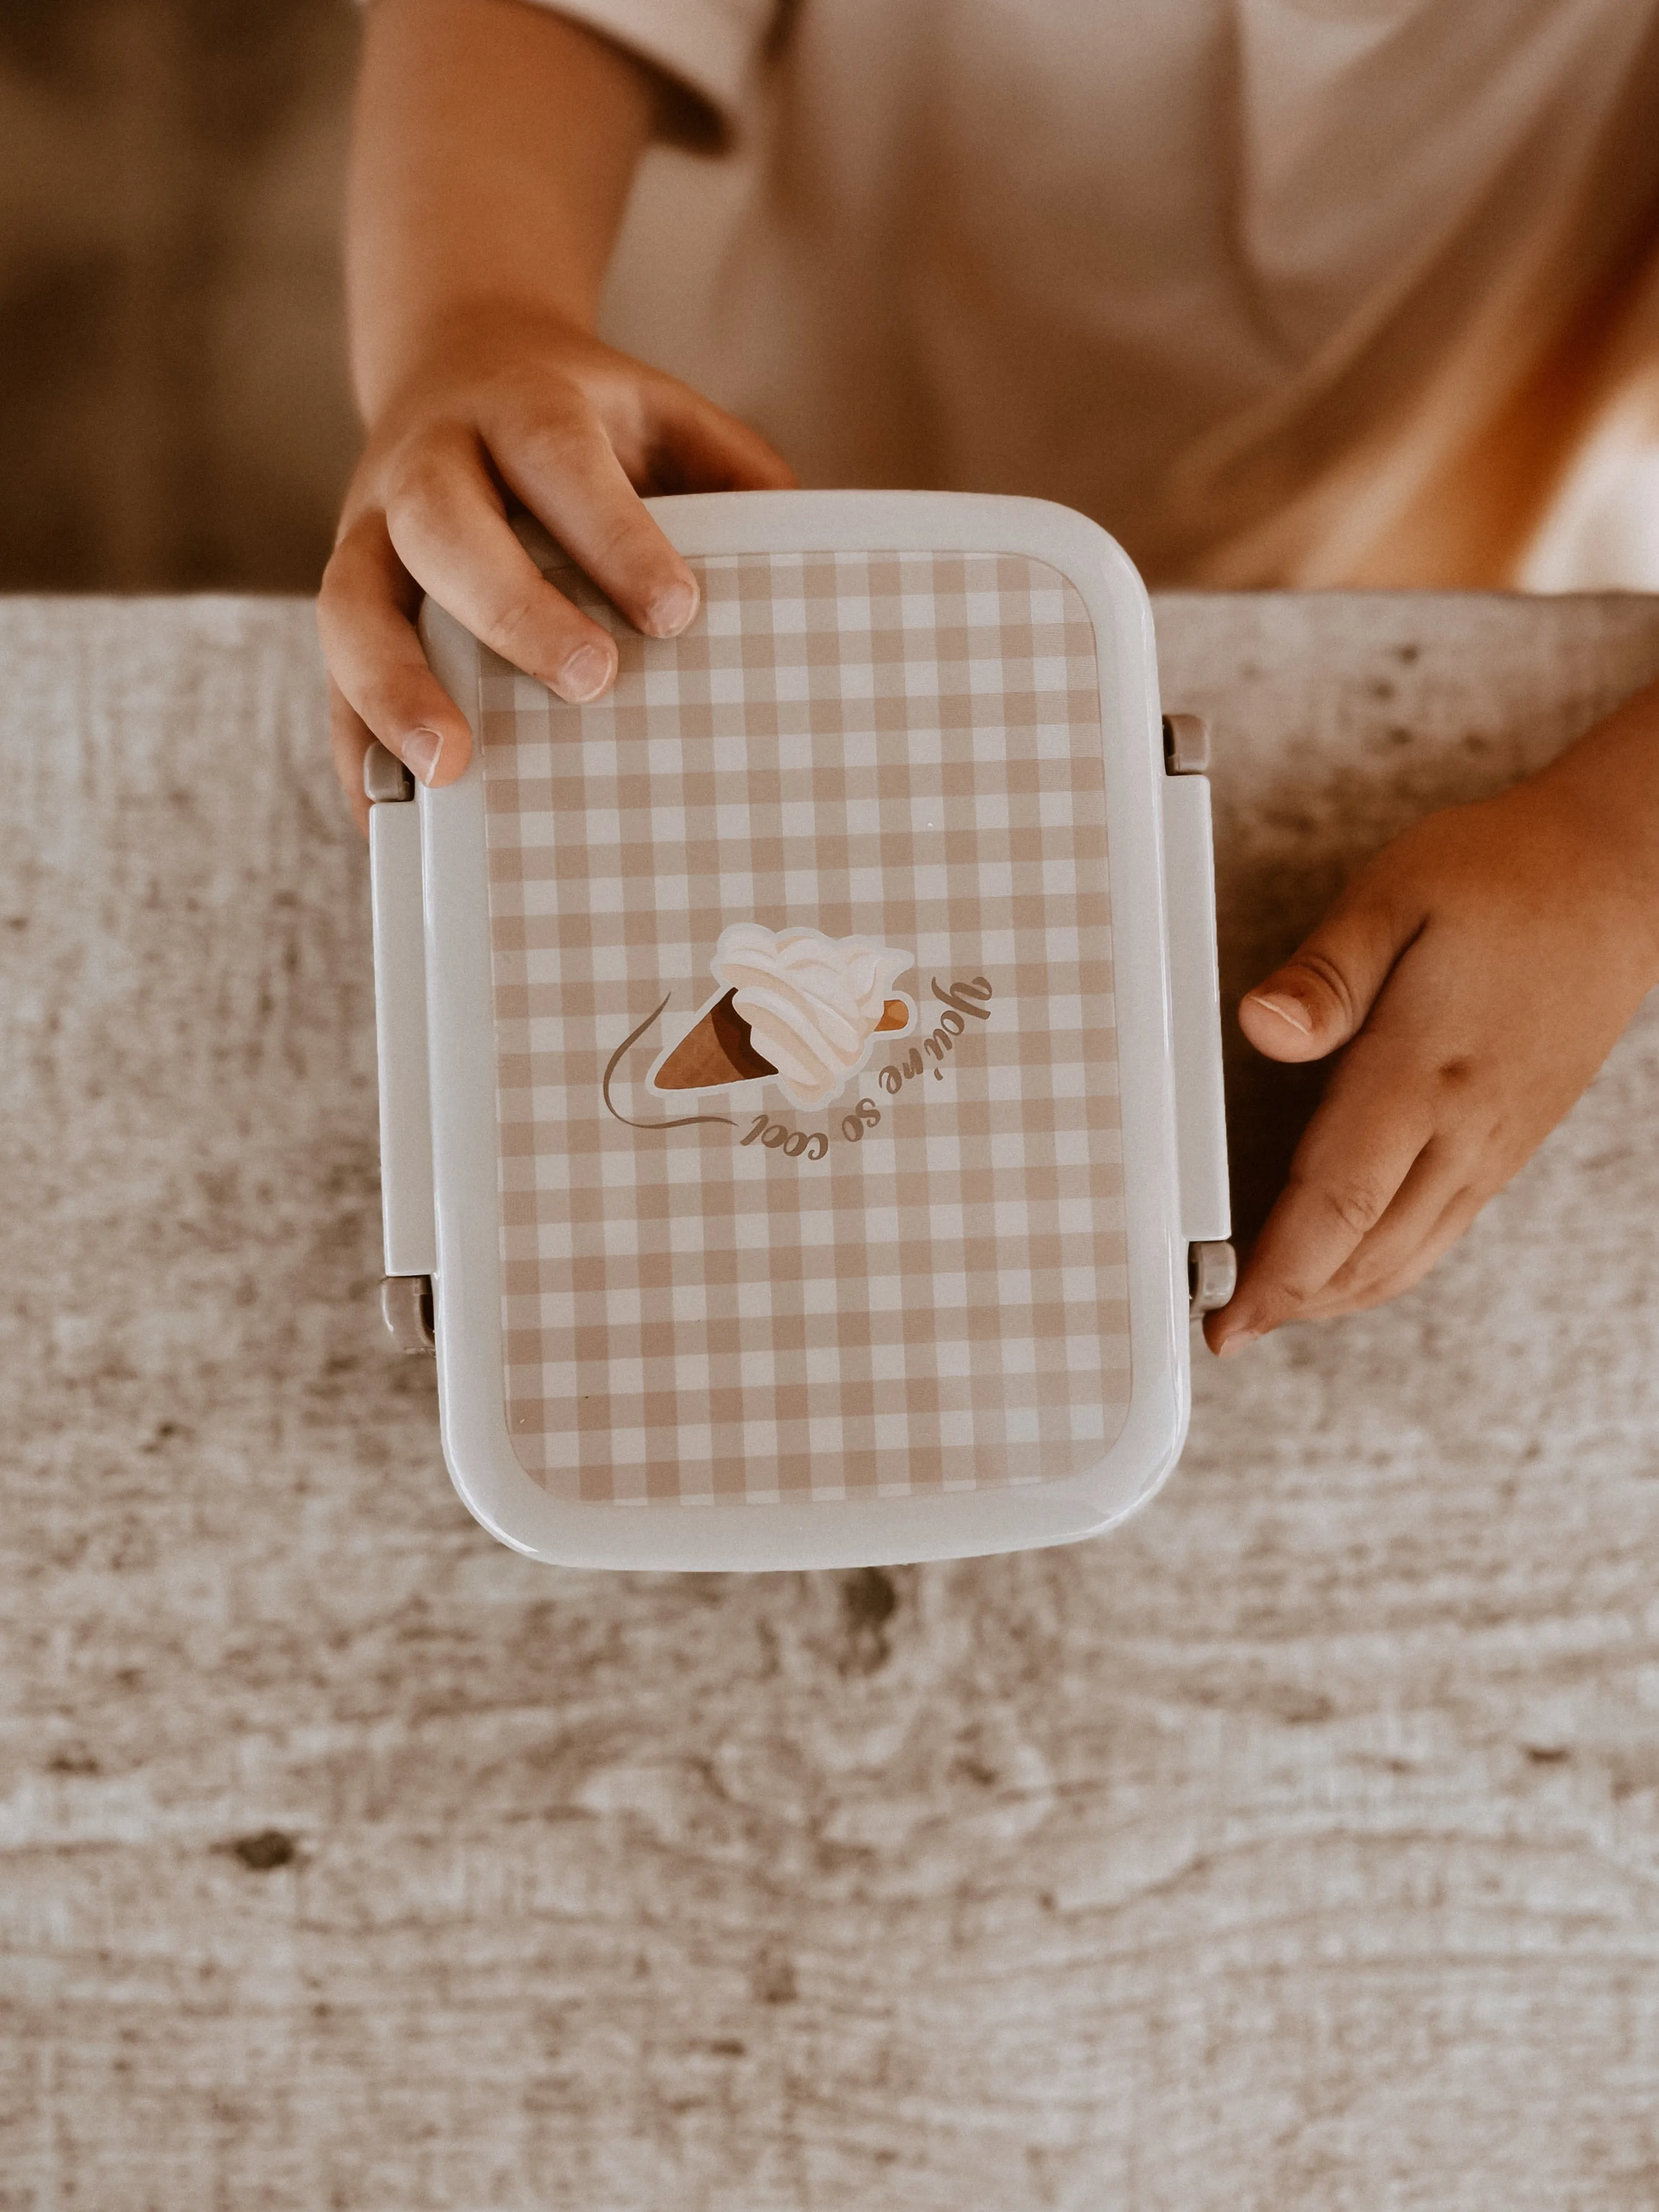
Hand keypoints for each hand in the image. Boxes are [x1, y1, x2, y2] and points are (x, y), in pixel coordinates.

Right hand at [317, 302, 793, 830]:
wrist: (454, 359)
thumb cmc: (579, 420)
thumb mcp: (660, 415)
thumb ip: (732, 471)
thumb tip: (810, 557)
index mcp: (516, 410)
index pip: (559, 462)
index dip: (614, 536)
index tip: (678, 612)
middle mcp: (426, 465)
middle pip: (443, 527)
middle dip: (511, 607)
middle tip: (591, 682)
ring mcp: (367, 534)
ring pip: (353, 605)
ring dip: (395, 688)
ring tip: (452, 770)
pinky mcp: (347, 602)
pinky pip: (332, 681)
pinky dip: (358, 750)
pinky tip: (395, 822)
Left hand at [1204, 769, 1658, 1354]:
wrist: (1621, 873)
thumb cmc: (1504, 875)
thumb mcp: (1396, 893)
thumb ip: (1326, 972)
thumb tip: (1262, 1026)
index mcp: (1424, 1072)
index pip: (1338, 1205)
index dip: (1278, 1275)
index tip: (1228, 1321)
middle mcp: (1466, 1126)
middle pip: (1370, 1253)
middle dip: (1296, 1303)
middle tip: (1232, 1329)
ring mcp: (1497, 1142)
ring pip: (1410, 1255)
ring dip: (1340, 1294)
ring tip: (1276, 1311)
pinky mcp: (1512, 1140)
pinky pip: (1442, 1230)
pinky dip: (1386, 1265)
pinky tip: (1349, 1265)